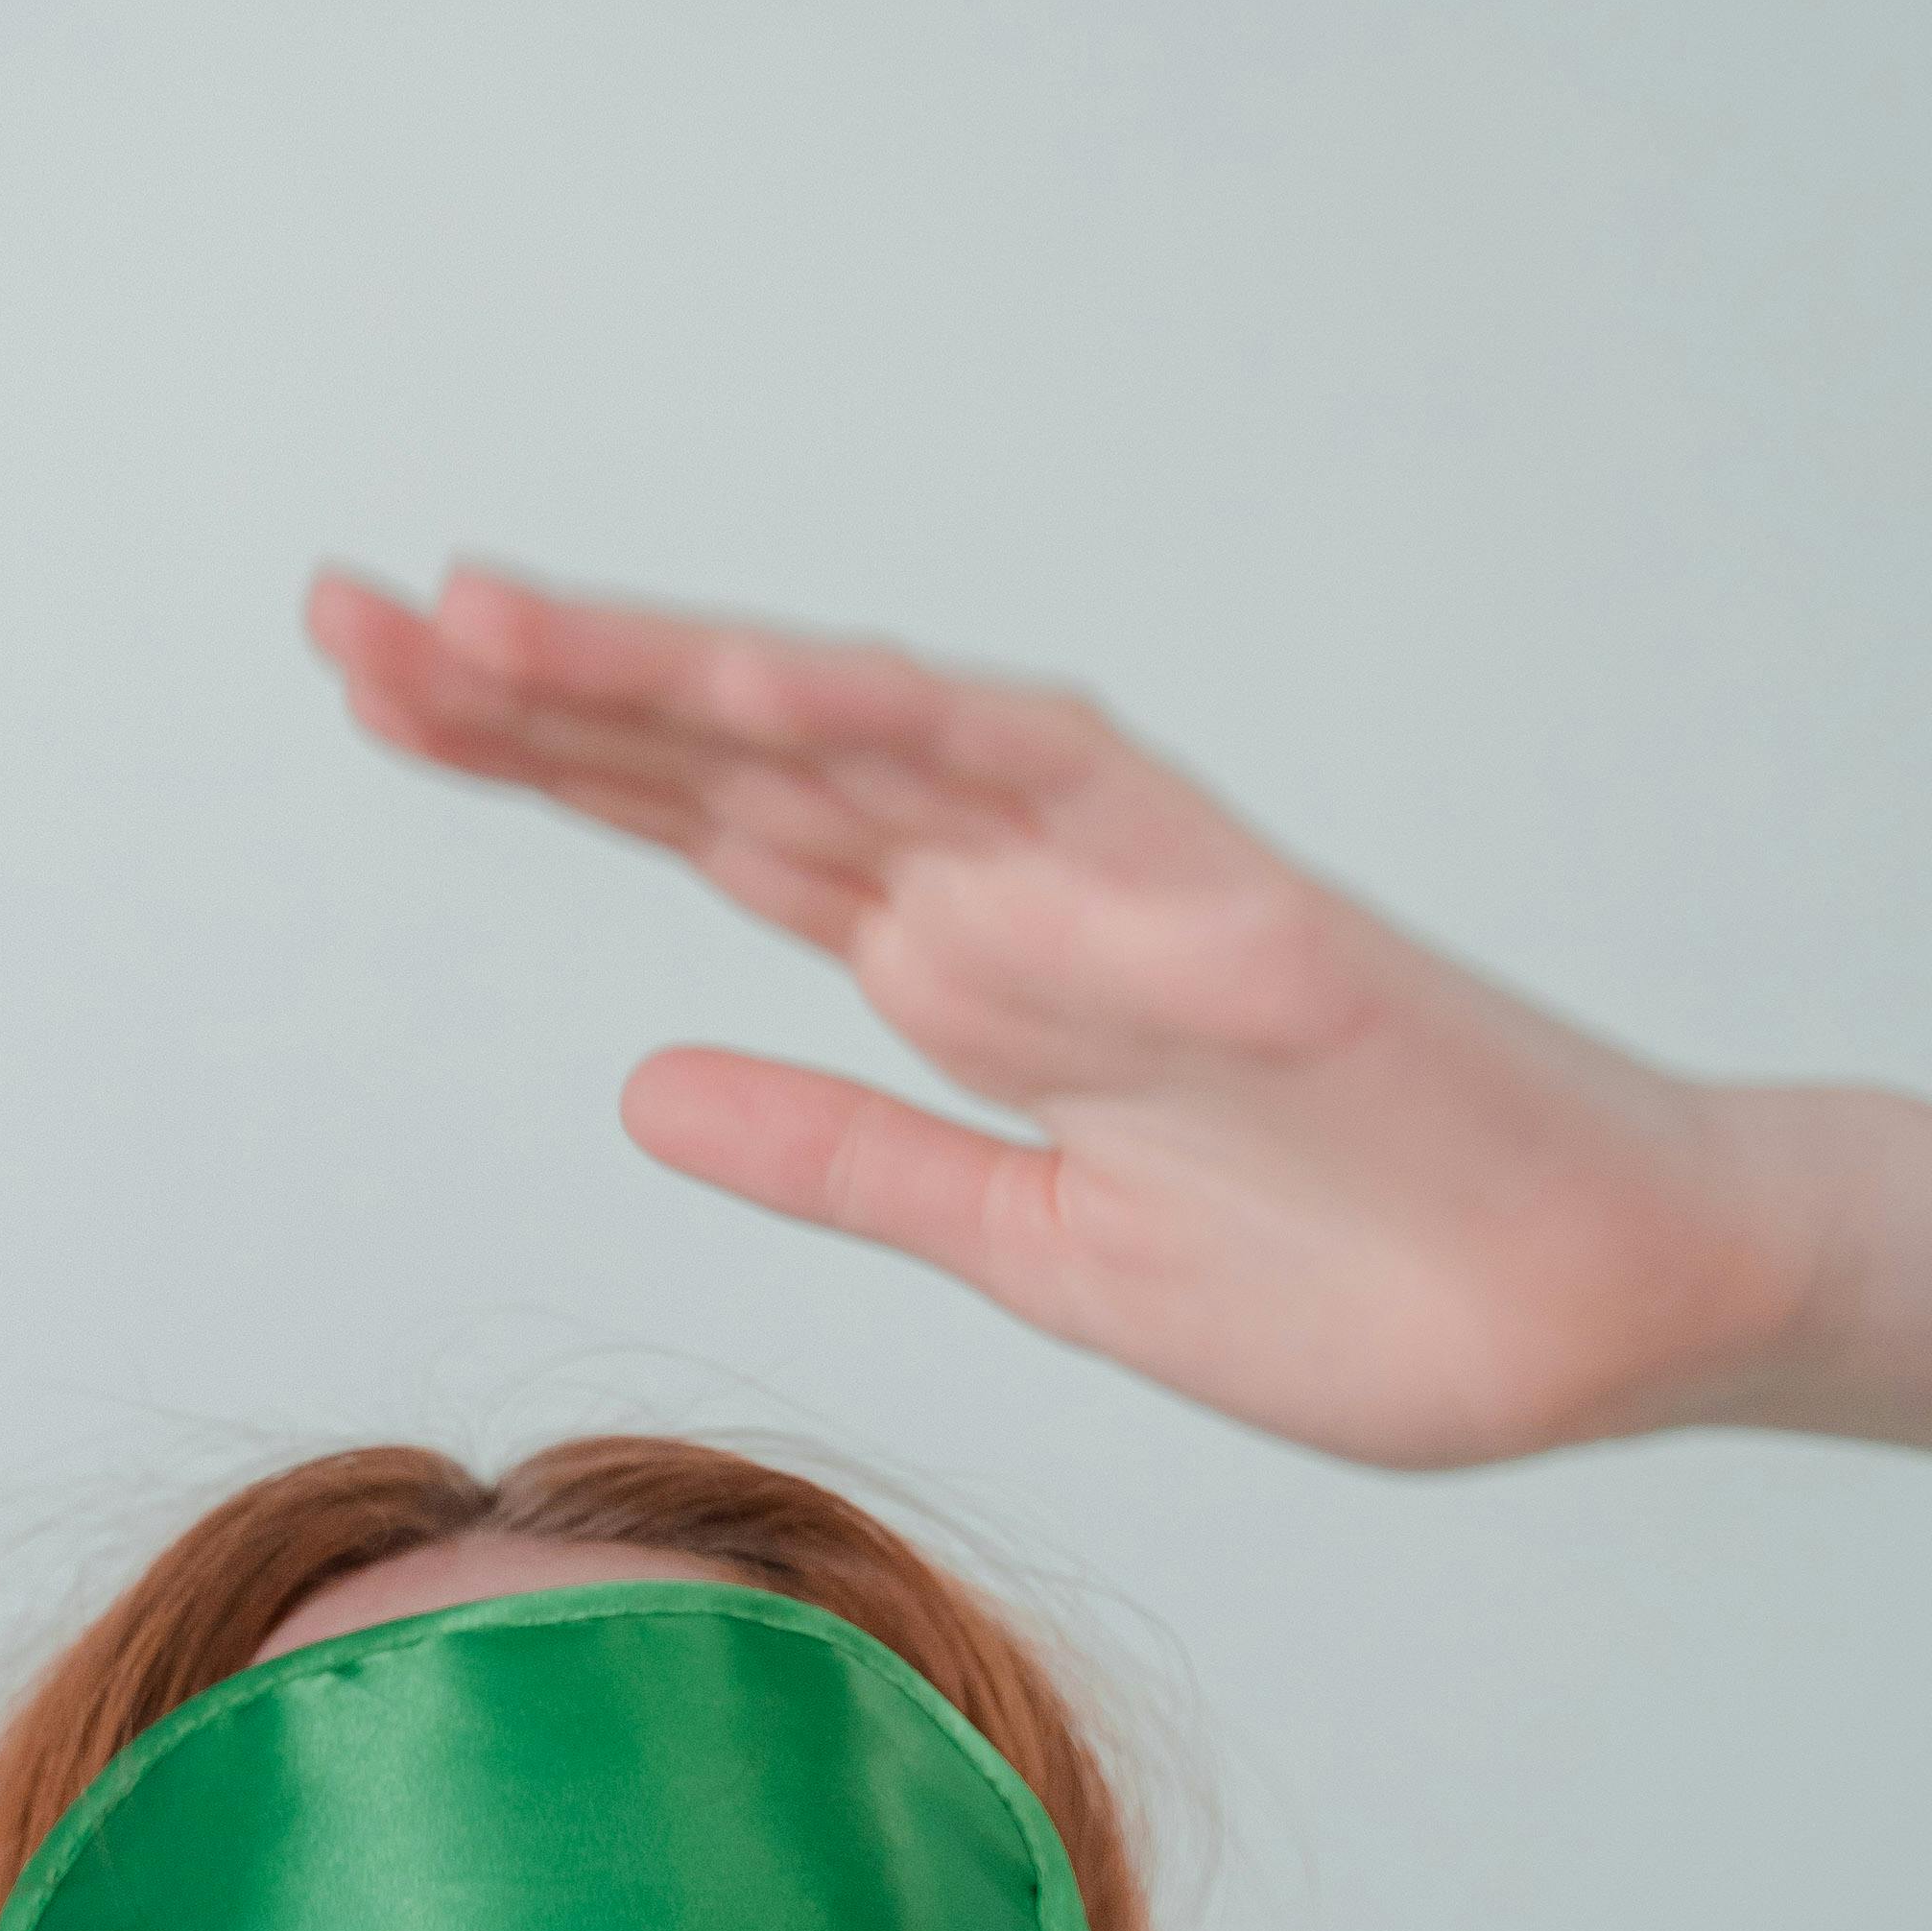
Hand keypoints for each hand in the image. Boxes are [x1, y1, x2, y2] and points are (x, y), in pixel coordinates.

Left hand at [311, 563, 1826, 1470]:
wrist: (1595, 1315)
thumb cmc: (1358, 1283)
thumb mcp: (1033, 1253)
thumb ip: (849, 1156)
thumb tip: (639, 1084)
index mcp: (958, 974)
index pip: (700, 831)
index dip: (536, 759)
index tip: (371, 697)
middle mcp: (1009, 894)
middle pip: (726, 759)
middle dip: (532, 688)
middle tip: (336, 615)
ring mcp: (1114, 883)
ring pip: (847, 733)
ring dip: (664, 668)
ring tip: (474, 617)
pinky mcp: (1231, 902)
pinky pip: (1041, 783)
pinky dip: (892, 722)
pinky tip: (742, 677)